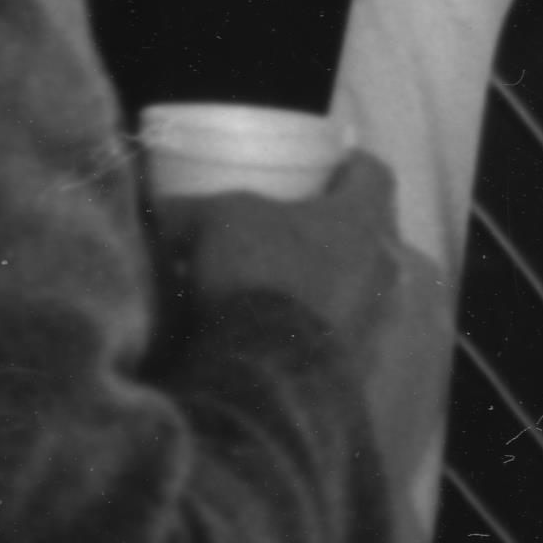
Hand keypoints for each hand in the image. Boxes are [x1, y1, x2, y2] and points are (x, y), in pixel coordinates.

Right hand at [162, 154, 447, 475]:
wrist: (268, 376)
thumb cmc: (255, 275)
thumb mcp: (214, 222)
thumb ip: (190, 210)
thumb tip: (157, 209)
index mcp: (363, 219)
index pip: (374, 174)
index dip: (348, 166)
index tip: (324, 168)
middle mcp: (385, 269)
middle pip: (370, 235)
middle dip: (335, 232)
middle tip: (293, 230)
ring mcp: (379, 325)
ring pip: (361, 290)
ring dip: (330, 286)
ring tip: (283, 288)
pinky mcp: (363, 371)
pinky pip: (345, 339)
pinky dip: (318, 332)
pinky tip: (280, 337)